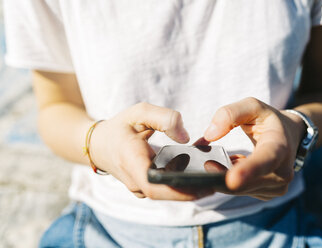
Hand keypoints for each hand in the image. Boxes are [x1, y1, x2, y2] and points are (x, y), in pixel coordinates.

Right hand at [89, 102, 213, 199]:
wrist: (99, 144)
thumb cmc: (121, 126)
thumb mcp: (139, 112)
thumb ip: (164, 118)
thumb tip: (185, 138)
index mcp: (131, 160)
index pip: (154, 185)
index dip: (179, 190)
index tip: (205, 186)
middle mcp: (134, 180)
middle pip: (165, 194)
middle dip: (192, 191)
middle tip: (219, 181)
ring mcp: (138, 187)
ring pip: (166, 193)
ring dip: (189, 189)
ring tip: (214, 177)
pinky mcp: (144, 187)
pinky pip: (164, 190)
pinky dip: (181, 185)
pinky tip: (200, 176)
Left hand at [203, 97, 305, 200]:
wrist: (288, 136)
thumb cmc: (267, 120)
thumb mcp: (252, 106)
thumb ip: (229, 114)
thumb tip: (210, 135)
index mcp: (280, 146)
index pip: (266, 160)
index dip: (249, 170)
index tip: (231, 179)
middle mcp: (283, 172)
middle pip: (245, 182)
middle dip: (221, 176)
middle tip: (203, 165)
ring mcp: (277, 187)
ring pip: (239, 190)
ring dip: (224, 177)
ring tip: (224, 158)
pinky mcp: (267, 194)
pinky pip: (240, 191)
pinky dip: (229, 180)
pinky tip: (231, 165)